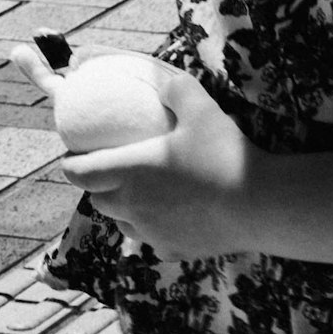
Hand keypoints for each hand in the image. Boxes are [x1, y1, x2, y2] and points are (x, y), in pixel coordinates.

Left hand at [59, 64, 259, 260]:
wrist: (261, 206)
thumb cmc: (225, 155)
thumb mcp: (200, 106)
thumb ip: (173, 87)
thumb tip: (161, 81)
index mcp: (128, 171)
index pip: (77, 174)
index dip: (71, 164)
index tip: (75, 154)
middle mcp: (132, 207)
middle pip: (96, 198)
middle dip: (97, 183)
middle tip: (112, 165)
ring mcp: (151, 233)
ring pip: (121, 222)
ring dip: (122, 206)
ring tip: (141, 189)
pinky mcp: (172, 251)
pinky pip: (149, 238)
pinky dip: (151, 226)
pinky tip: (172, 213)